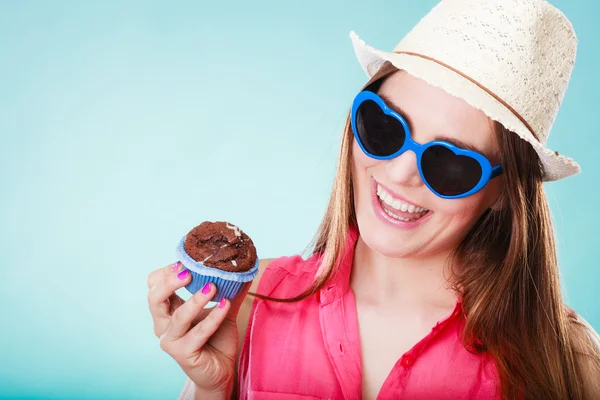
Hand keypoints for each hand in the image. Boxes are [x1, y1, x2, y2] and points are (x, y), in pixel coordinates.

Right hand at [147, 262, 250, 396]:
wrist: (221, 370)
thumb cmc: (217, 338)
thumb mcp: (223, 309)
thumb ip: (230, 289)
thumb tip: (244, 267)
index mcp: (168, 310)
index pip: (154, 285)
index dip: (166, 272)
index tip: (186, 260)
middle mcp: (163, 324)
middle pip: (154, 298)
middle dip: (169, 282)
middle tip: (189, 271)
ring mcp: (171, 340)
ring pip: (178, 316)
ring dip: (195, 300)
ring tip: (212, 287)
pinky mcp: (183, 354)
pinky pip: (198, 333)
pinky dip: (212, 318)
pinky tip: (225, 306)